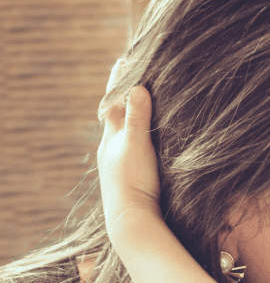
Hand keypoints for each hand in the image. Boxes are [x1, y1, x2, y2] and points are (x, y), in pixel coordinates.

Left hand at [97, 61, 161, 243]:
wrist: (132, 221)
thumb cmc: (134, 182)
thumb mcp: (138, 145)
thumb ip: (137, 118)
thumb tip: (137, 87)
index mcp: (112, 137)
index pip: (113, 102)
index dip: (119, 82)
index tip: (124, 62)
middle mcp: (111, 150)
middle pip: (115, 118)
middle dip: (124, 101)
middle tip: (134, 85)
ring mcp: (118, 166)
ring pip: (122, 137)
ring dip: (131, 123)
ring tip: (142, 112)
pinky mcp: (129, 180)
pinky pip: (130, 152)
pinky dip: (137, 141)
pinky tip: (145, 147)